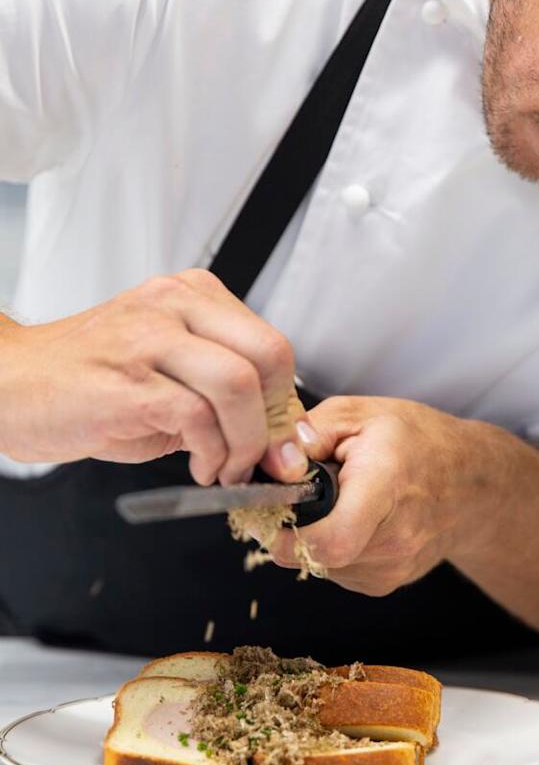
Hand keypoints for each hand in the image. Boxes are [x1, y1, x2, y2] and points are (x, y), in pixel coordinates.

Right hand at [0, 269, 311, 484]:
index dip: (285, 403)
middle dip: (276, 420)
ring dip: (245, 442)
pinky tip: (199, 468)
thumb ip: (221, 395)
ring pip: (238, 384)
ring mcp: (148, 340)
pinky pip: (197, 418)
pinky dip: (211, 454)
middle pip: (268, 355)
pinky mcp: (127, 382)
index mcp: (190, 297)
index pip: (271, 344)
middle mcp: (173, 306)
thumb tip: (276, 437)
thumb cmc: (86, 382)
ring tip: (225, 468)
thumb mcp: (164, 374)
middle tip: (263, 457)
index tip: (280, 440)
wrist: (8, 384)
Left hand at [268, 396, 489, 593]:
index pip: (328, 541)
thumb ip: (310, 431)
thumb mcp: (363, 414)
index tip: (271, 514)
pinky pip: (337, 571)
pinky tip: (354, 520)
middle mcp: (393, 539)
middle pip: (313, 554)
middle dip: (294, 527)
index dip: (286, 537)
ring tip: (340, 503)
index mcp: (385, 487)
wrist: (474, 485)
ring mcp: (392, 568)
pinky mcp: (386, 583)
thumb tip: (271, 459)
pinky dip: (333, 547)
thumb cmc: (421, 443)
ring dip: (314, 537)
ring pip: (320, 565)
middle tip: (304, 496)